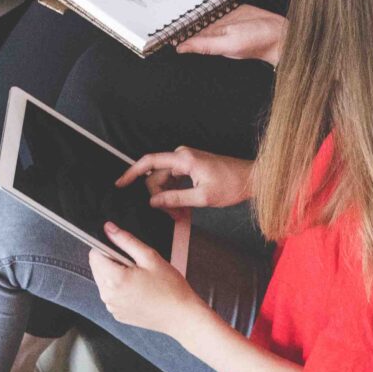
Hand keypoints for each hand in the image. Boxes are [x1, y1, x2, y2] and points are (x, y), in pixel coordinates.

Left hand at [90, 222, 205, 336]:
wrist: (181, 316)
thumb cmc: (170, 288)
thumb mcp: (150, 257)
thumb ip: (125, 240)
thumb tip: (108, 228)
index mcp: (114, 280)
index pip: (94, 255)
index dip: (107, 248)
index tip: (123, 252)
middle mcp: (108, 295)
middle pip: (97, 268)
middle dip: (112, 262)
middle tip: (136, 266)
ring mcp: (112, 307)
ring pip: (103, 281)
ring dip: (115, 275)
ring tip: (139, 279)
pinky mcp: (117, 314)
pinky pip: (111, 294)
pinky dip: (120, 289)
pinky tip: (138, 290)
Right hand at [116, 146, 252, 212]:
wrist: (252, 179)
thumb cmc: (231, 185)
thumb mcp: (202, 197)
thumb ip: (175, 199)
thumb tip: (154, 202)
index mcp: (183, 159)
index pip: (149, 162)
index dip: (132, 173)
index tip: (120, 184)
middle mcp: (182, 156)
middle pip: (157, 176)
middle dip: (159, 197)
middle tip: (172, 215)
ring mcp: (187, 160)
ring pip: (166, 181)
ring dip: (169, 198)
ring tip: (180, 215)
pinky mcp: (191, 167)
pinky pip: (175, 180)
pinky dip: (176, 194)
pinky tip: (182, 209)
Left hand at [177, 4, 288, 64]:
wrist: (280, 33)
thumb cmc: (258, 42)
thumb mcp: (229, 43)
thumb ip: (205, 45)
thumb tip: (180, 48)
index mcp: (210, 39)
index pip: (185, 34)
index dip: (171, 28)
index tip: (157, 20)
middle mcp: (214, 29)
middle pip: (191, 20)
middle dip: (178, 12)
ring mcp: (222, 17)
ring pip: (202, 9)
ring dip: (192, 3)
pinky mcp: (231, 8)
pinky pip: (216, 2)